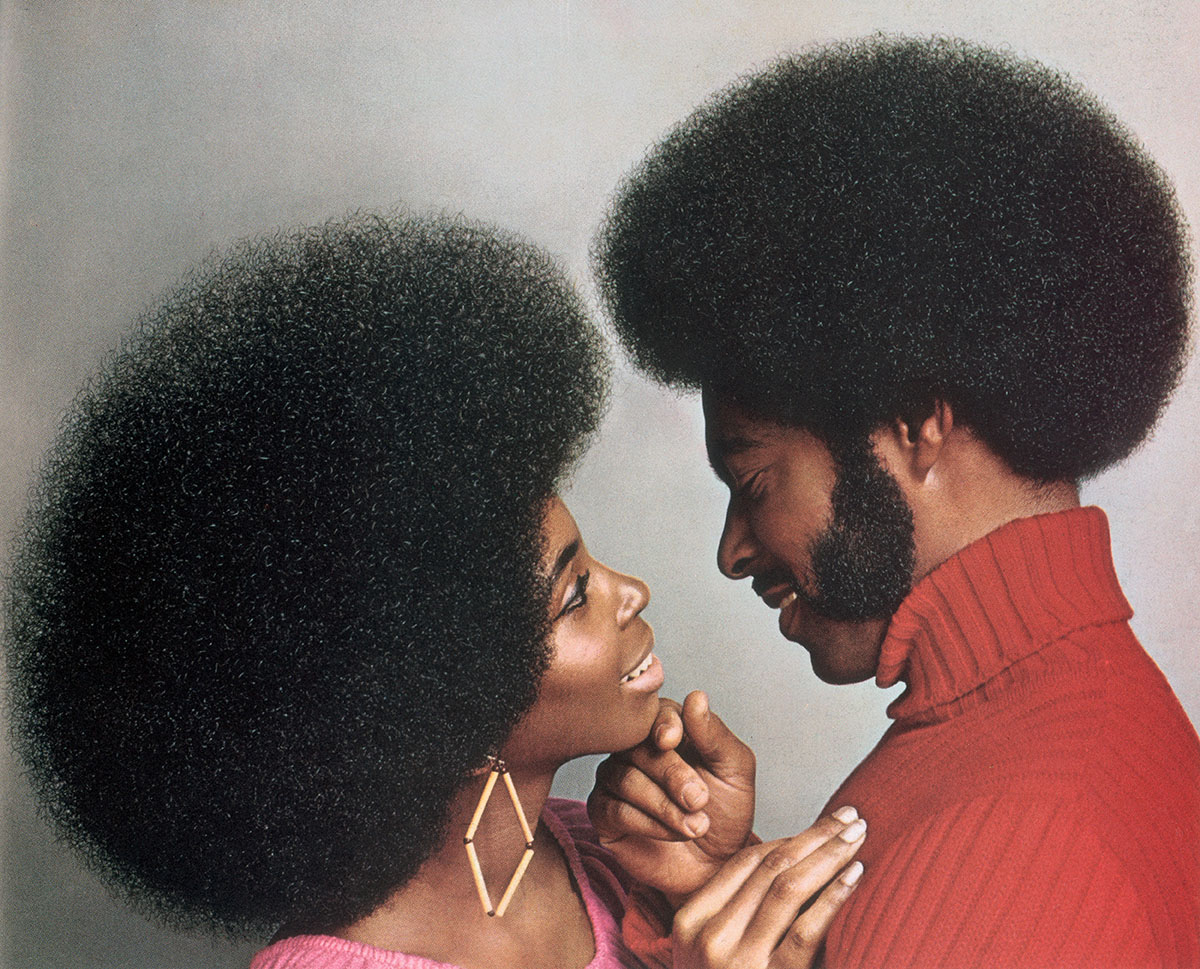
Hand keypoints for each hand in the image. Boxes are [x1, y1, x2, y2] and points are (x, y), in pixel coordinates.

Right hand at [588, 690, 755, 898]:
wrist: (715, 866)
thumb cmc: (726, 813)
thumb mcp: (734, 771)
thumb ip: (715, 735)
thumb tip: (696, 698)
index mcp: (668, 729)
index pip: (656, 712)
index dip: (663, 724)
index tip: (672, 740)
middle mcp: (636, 748)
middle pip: (639, 747)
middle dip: (673, 775)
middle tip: (699, 799)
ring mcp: (616, 778)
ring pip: (626, 779)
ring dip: (666, 806)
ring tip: (697, 825)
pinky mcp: (604, 811)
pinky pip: (615, 809)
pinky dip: (649, 823)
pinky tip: (675, 833)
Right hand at [673, 811, 865, 968]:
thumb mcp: (714, 954)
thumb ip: (737, 914)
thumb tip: (789, 863)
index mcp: (692, 921)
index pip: (746, 862)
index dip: (789, 835)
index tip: (823, 821)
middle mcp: (710, 935)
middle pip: (769, 866)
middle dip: (815, 835)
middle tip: (851, 816)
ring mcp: (738, 960)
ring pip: (788, 887)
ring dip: (828, 854)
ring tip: (858, 835)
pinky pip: (807, 931)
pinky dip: (834, 897)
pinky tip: (856, 876)